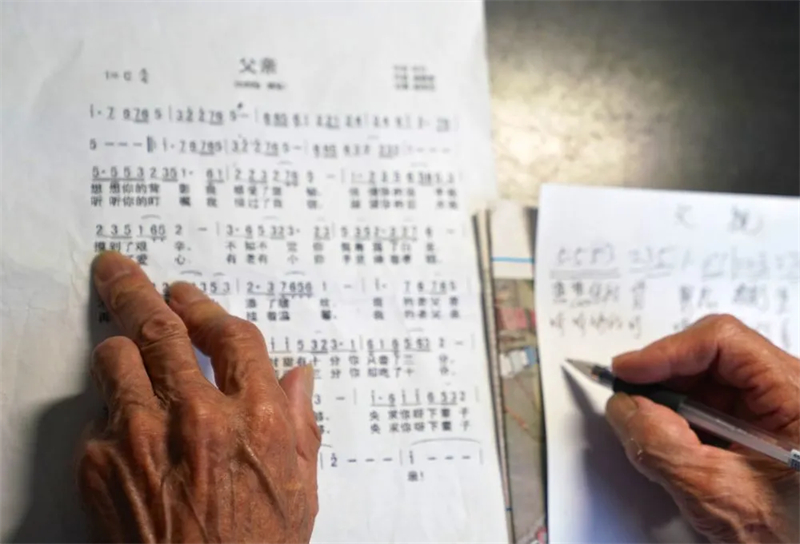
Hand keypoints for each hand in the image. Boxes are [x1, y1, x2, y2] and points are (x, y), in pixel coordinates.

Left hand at [77, 252, 319, 541]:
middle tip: (119, 270)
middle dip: (135, 289)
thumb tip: (299, 376)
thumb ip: (301, 422)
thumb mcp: (300, 488)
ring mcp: (142, 437)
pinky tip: (127, 429)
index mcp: (256, 420)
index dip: (206, 306)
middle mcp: (197, 417)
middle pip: (160, 327)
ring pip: (116, 357)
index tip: (188, 293)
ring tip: (122, 350)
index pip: (230, 336)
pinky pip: (97, 414)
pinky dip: (110, 411)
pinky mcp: (99, 464)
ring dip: (119, 349)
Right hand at [606, 314, 798, 543]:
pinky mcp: (765, 426)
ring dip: (672, 399)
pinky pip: (714, 404)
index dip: (668, 352)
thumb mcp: (717, 494)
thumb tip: (623, 407)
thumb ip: (662, 447)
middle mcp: (791, 391)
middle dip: (665, 375)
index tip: (627, 372)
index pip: (723, 342)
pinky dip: (684, 417)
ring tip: (649, 427)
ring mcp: (780, 408)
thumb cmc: (791, 538)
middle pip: (713, 355)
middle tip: (628, 397)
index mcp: (797, 394)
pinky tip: (674, 442)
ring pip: (709, 379)